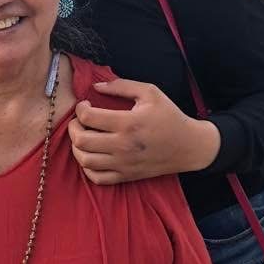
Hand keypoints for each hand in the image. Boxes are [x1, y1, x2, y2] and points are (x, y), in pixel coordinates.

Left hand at [69, 78, 219, 183]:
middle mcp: (123, 146)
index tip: (85, 105)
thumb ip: (122, 86)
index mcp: (128, 123)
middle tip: (79, 121)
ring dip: (77, 147)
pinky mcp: (126, 176)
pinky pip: (96, 178)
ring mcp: (123, 164)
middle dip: (73, 128)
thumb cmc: (169, 116)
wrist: (189, 146)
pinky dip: (87, 167)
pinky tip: (92, 155)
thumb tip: (96, 86)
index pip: (88, 117)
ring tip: (83, 137)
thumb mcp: (150, 93)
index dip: (80, 108)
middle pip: (81, 140)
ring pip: (84, 160)